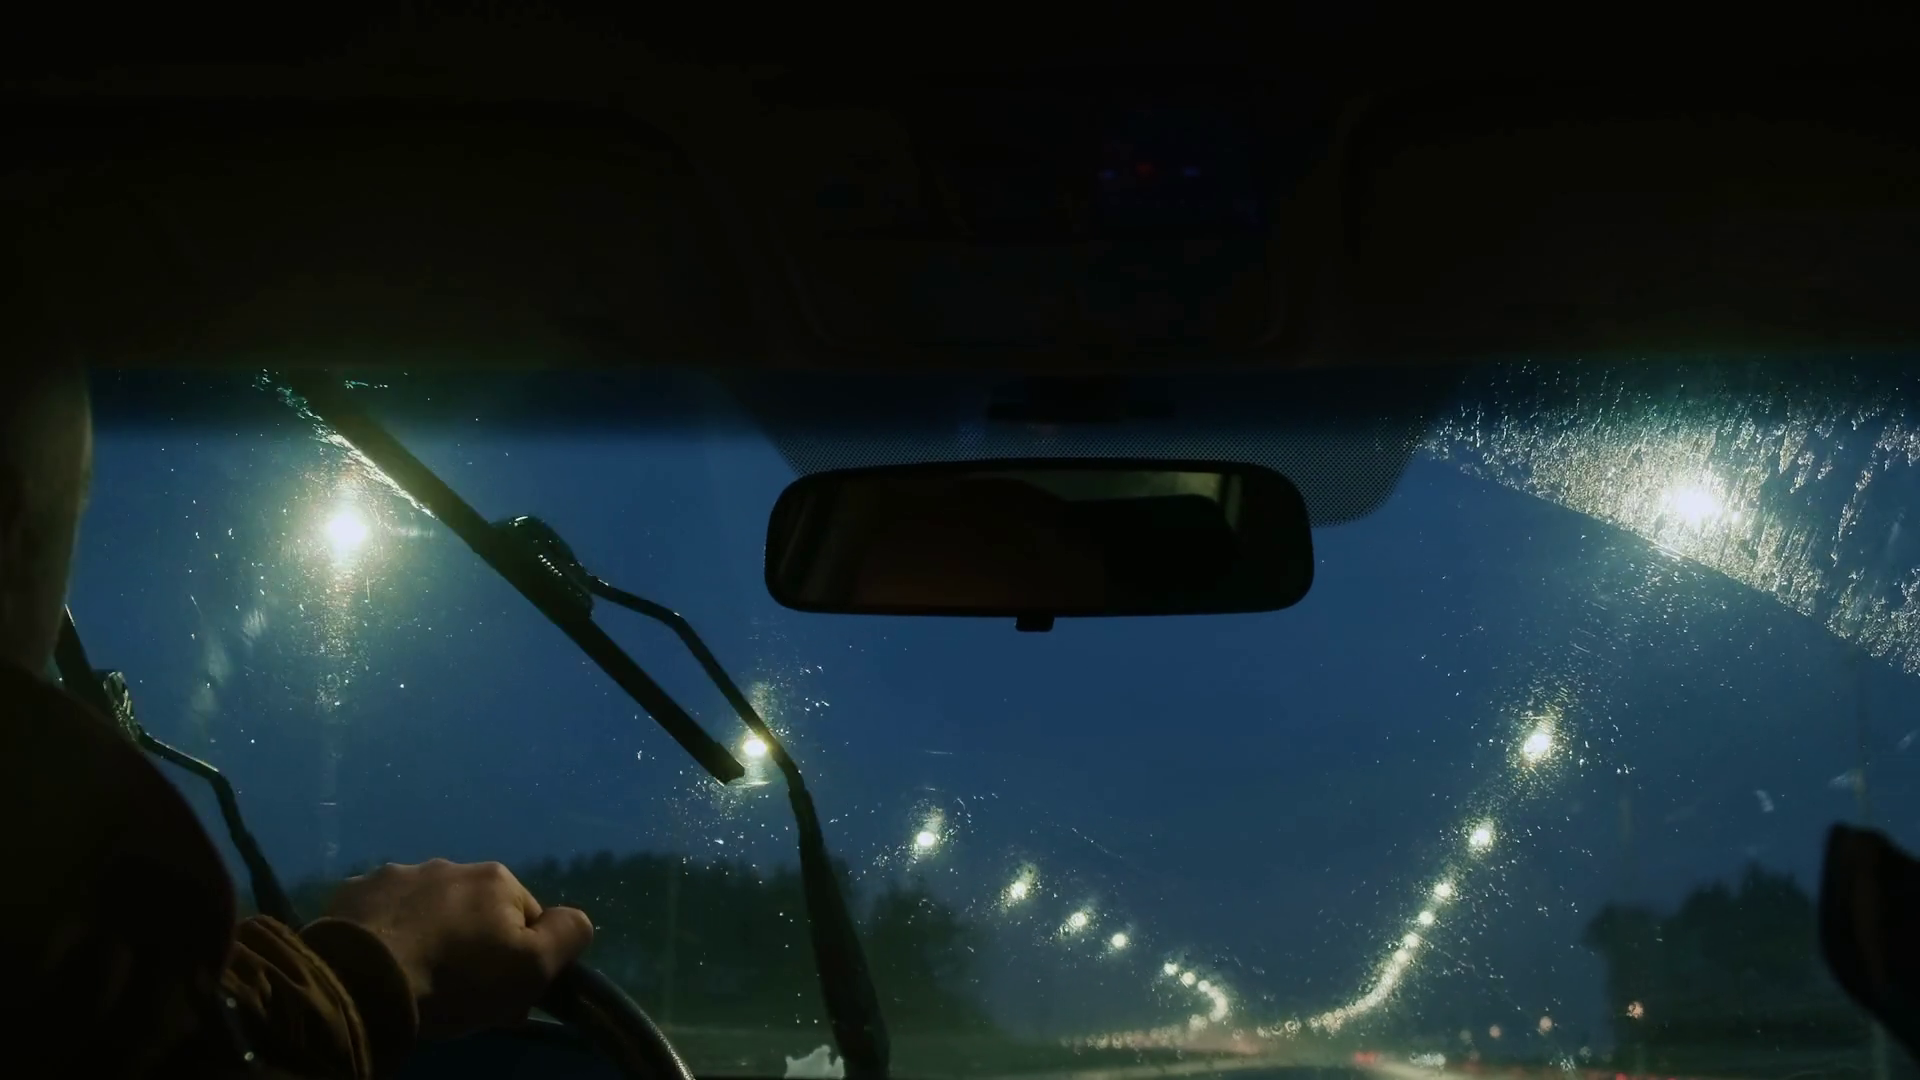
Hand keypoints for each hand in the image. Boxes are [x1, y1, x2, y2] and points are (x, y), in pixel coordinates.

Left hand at [322, 858, 593, 1039]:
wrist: (362, 982)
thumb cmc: (456, 979)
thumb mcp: (532, 968)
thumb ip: (568, 936)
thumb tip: (575, 919)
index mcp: (497, 879)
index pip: (526, 918)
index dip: (520, 959)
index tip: (503, 995)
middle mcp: (450, 865)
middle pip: (476, 911)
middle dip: (474, 944)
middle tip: (459, 991)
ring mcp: (397, 874)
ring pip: (429, 908)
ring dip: (431, 933)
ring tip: (415, 975)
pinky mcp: (353, 892)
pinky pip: (383, 912)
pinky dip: (388, 931)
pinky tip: (382, 961)